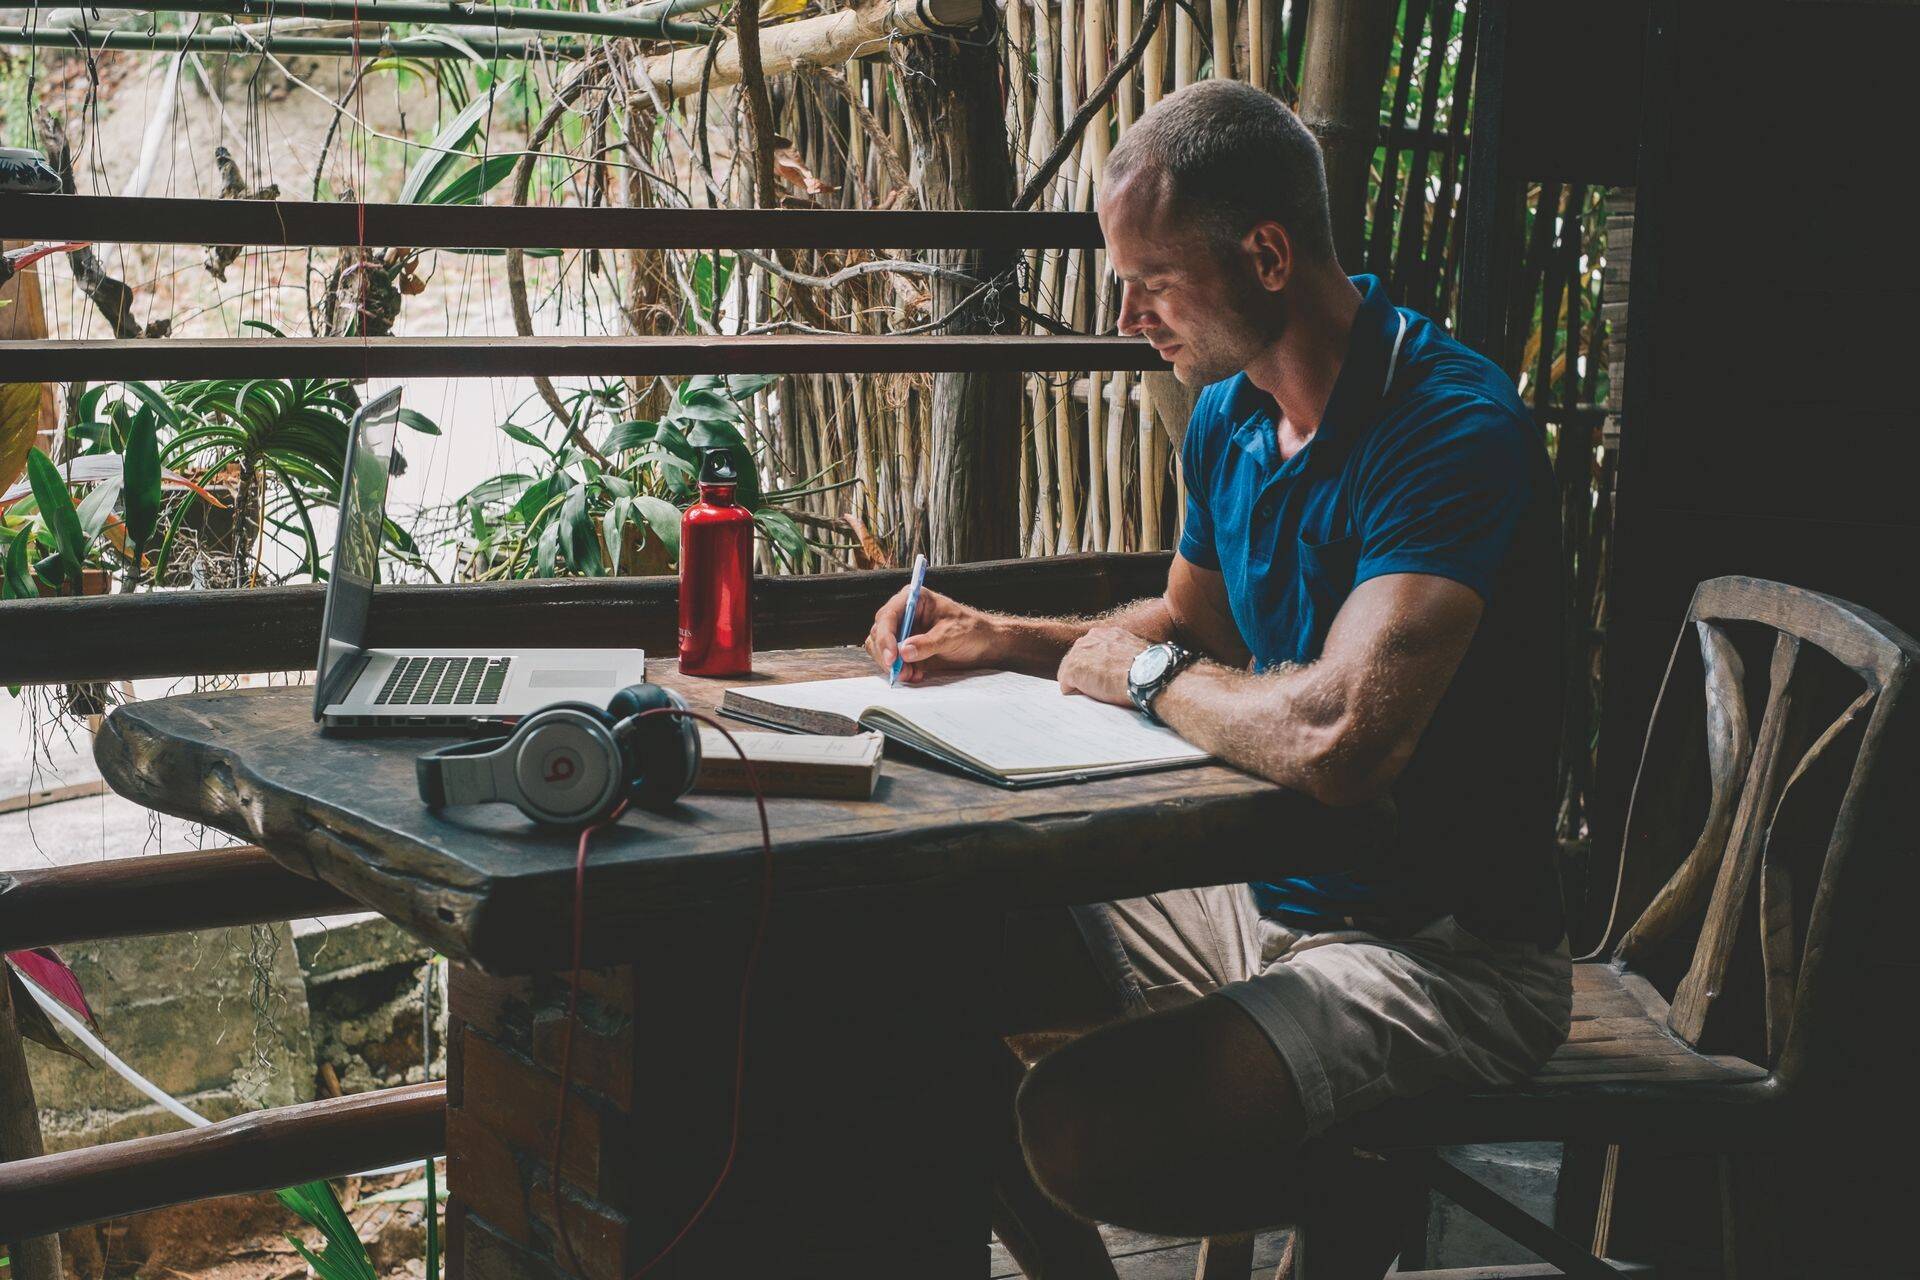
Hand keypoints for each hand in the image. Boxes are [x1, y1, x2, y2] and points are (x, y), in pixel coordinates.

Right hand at [863, 584, 998, 683]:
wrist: (984, 643)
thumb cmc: (971, 630)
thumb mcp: (952, 635)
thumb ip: (928, 643)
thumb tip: (904, 651)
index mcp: (914, 600)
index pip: (888, 616)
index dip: (885, 637)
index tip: (892, 657)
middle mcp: (904, 613)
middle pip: (879, 632)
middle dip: (887, 654)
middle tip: (900, 672)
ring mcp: (903, 631)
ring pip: (880, 648)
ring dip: (891, 664)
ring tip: (909, 675)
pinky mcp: (906, 648)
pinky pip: (891, 660)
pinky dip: (898, 670)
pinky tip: (915, 676)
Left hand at [1057, 625, 1152, 707]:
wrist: (1148, 675)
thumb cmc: (1149, 669)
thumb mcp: (1136, 653)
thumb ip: (1123, 655)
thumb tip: (1125, 668)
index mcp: (1107, 634)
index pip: (1091, 651)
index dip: (1096, 667)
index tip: (1106, 678)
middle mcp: (1091, 638)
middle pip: (1077, 659)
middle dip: (1085, 674)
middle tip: (1100, 689)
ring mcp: (1080, 652)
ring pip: (1069, 673)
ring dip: (1080, 684)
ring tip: (1098, 694)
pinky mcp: (1074, 668)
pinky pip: (1067, 686)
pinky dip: (1076, 694)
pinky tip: (1093, 697)